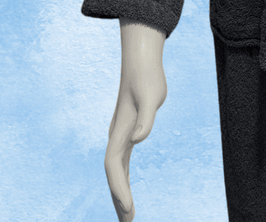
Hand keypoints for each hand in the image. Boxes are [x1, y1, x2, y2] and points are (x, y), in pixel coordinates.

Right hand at [105, 21, 167, 220]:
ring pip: (116, 170)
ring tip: (126, 214)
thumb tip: (138, 140)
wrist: (141, 59)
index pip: (115, 167)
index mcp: (121, 130)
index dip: (119, 188)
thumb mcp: (152, 96)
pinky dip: (121, 178)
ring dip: (119, 192)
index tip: (128, 208)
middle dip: (118, 199)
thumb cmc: (148, 77)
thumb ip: (146, 118)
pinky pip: (121, 162)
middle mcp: (117, 135)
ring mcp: (120, 133)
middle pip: (113, 174)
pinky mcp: (127, 130)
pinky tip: (125, 189)